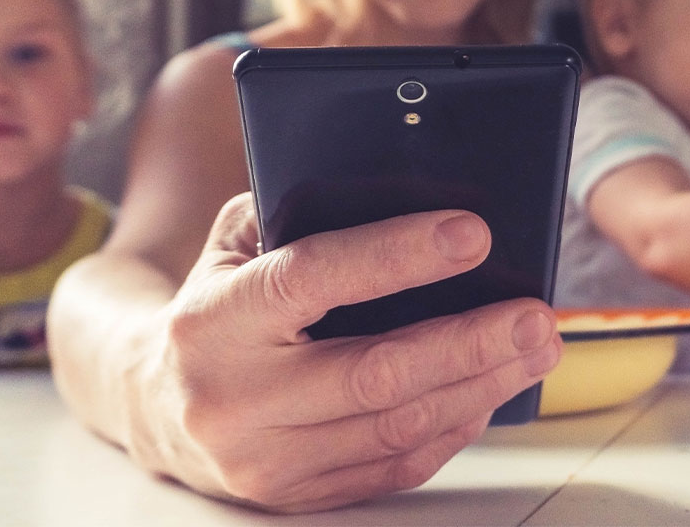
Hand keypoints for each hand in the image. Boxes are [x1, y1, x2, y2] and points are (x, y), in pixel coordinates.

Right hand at [127, 194, 561, 512]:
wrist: (153, 406)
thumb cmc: (215, 304)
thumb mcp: (234, 244)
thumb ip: (298, 213)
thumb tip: (406, 194)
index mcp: (217, 317)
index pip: (314, 277)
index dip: (397, 254)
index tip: (473, 233)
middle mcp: (235, 396)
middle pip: (374, 371)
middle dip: (469, 339)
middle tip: (536, 312)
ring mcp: (265, 458)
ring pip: (396, 426)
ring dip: (480, 385)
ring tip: (535, 348)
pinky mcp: (295, 496)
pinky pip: (394, 467)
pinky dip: (453, 428)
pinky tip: (489, 391)